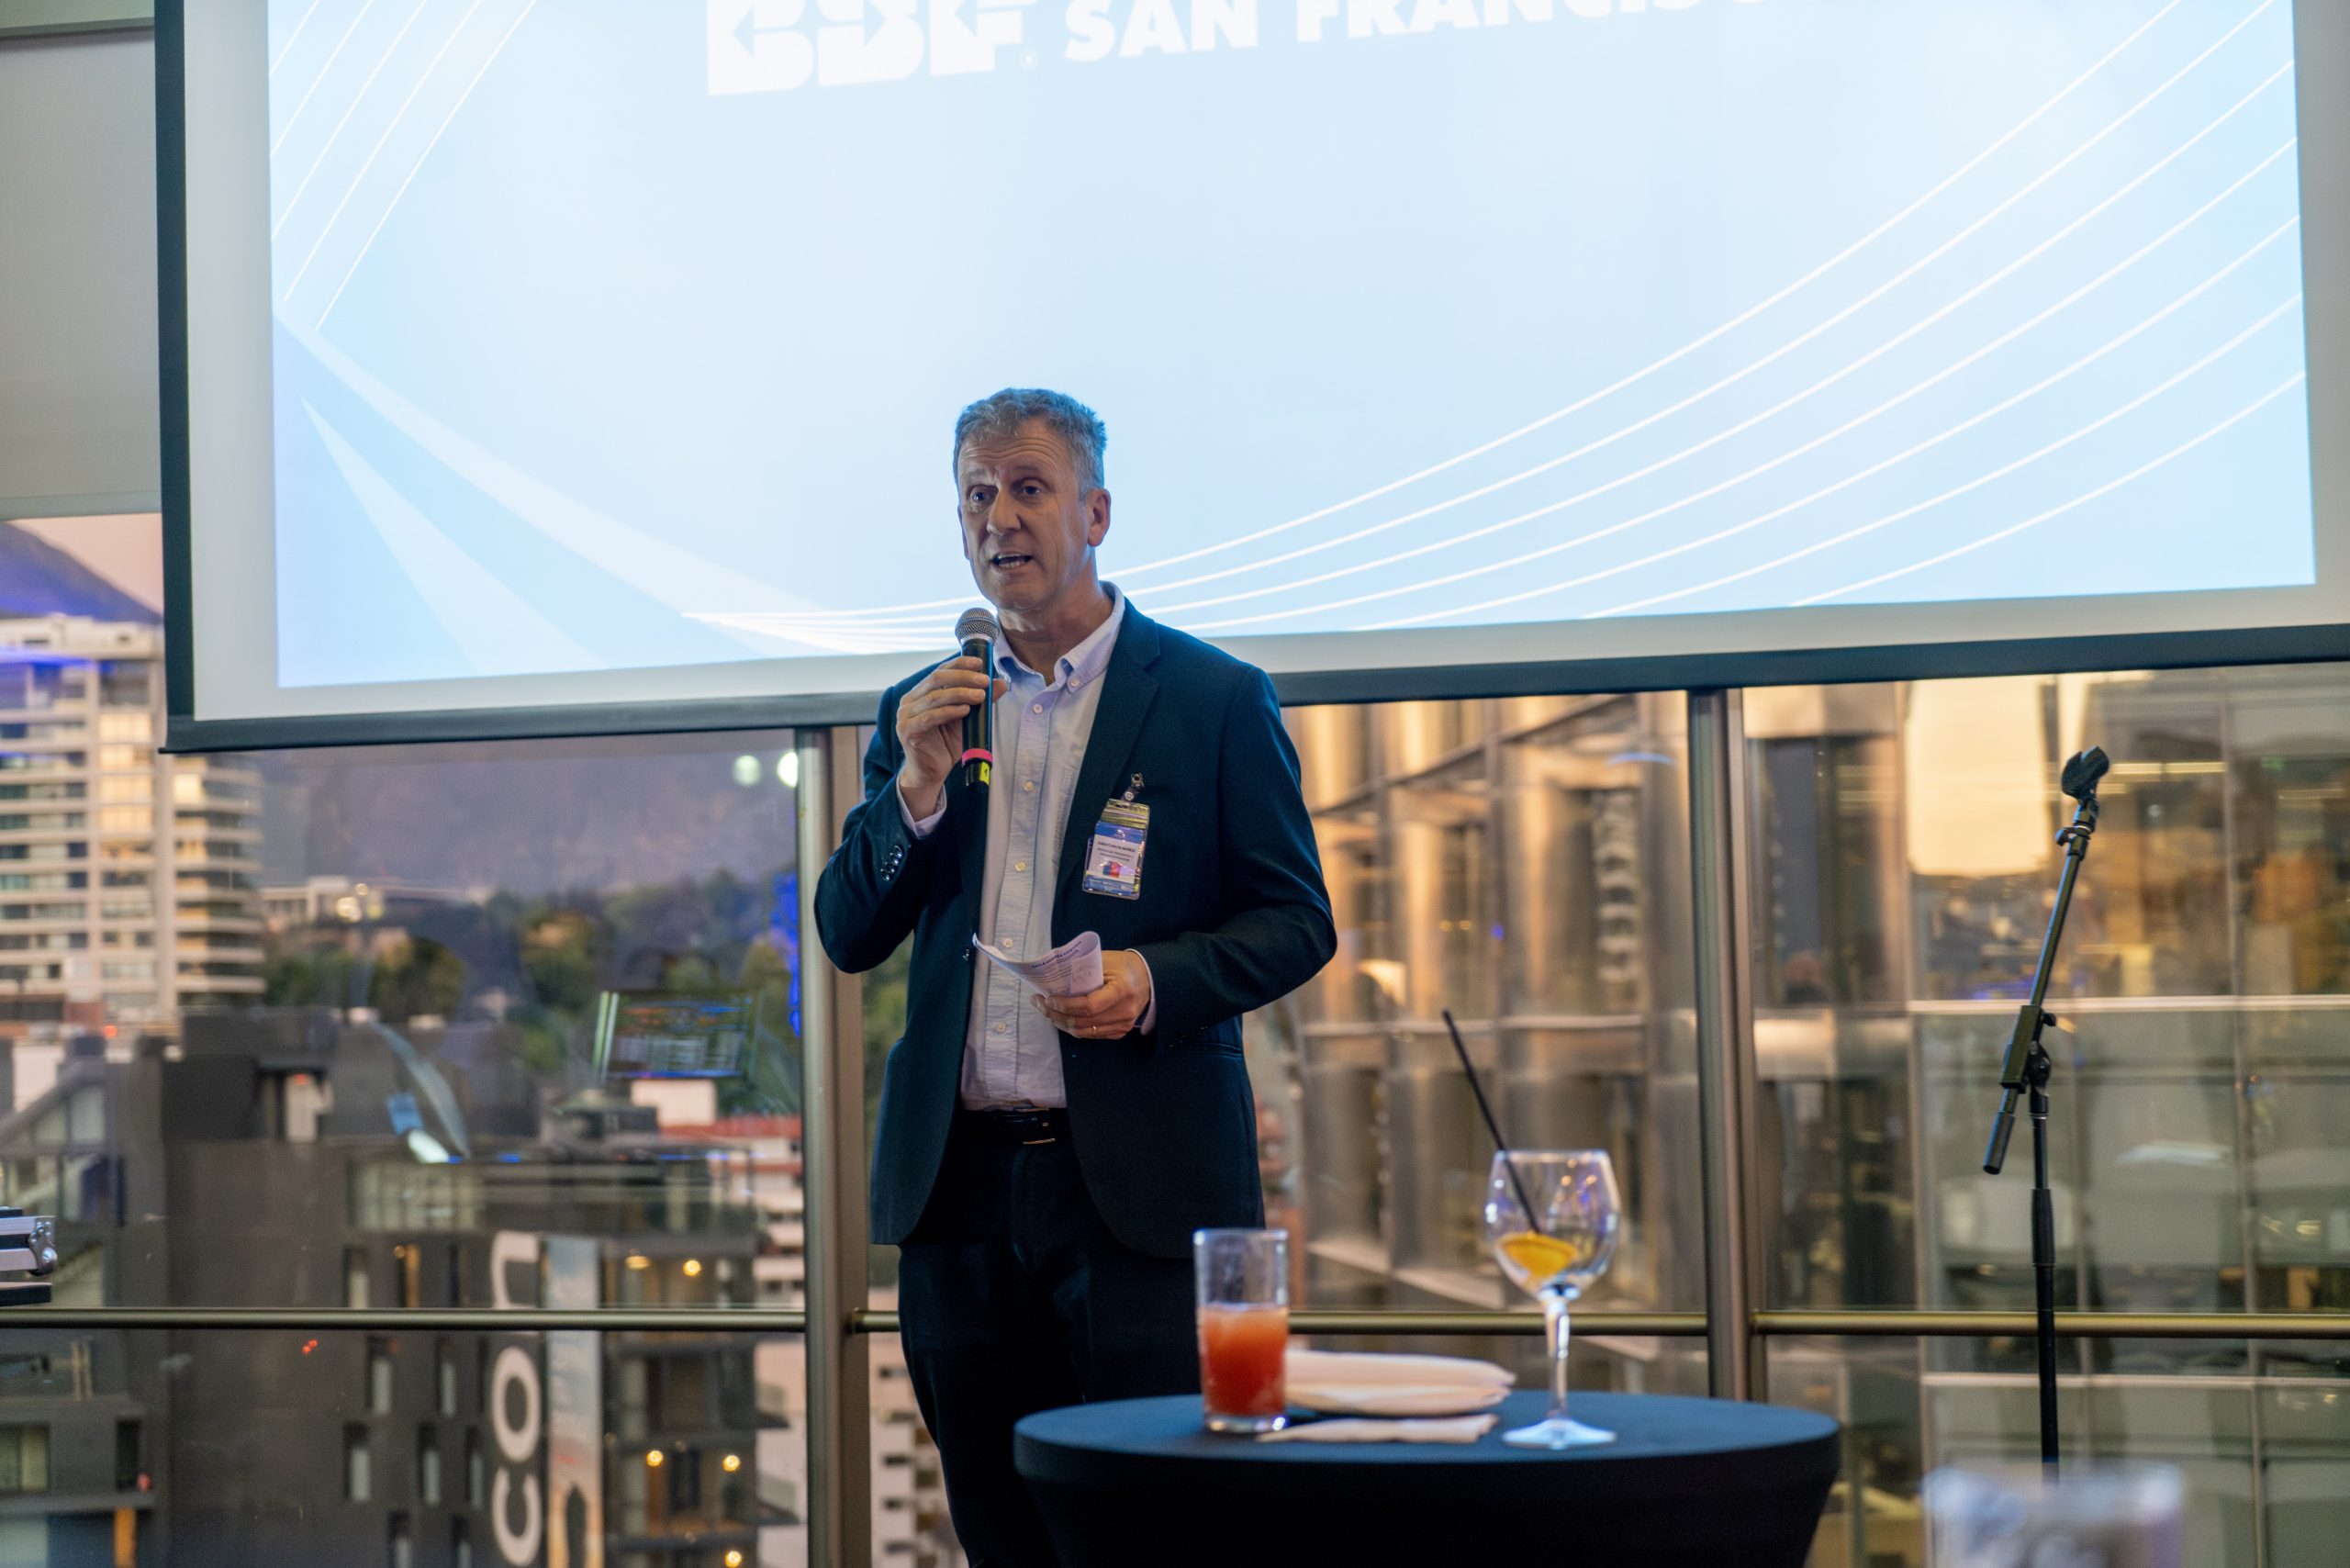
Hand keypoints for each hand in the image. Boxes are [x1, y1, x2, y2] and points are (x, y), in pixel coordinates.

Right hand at [895, 656, 1006, 815]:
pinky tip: (964, 710)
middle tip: (984, 681)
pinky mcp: (907, 730)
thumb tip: (1001, 684)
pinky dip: (949, 711)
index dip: (959, 664)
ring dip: (960, 694)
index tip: (980, 663)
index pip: (940, 671)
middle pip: (937, 680)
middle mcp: (910, 700)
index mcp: (921, 693)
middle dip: (963, 678)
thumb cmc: (945, 744)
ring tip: (980, 696)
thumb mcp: (966, 719)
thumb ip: (980, 701)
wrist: (930, 772)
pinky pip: (930, 717)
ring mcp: (905, 715)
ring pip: (935, 697)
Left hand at [1037, 950, 1151, 1039]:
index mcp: (1122, 991)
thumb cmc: (1124, 966)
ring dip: (1060, 1022)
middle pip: (1082, 1022)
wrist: (1149, 979)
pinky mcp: (1119, 1032)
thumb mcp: (1105, 960)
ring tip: (1046, 1010)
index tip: (1047, 998)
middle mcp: (1124, 1012)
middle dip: (1055, 1014)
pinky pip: (1090, 1034)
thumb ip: (1082, 968)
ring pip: (1083, 1032)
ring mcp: (1122, 1025)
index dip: (1065, 1005)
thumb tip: (1052, 974)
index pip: (1088, 1006)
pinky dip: (1073, 1027)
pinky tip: (1062, 1016)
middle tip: (1038, 1003)